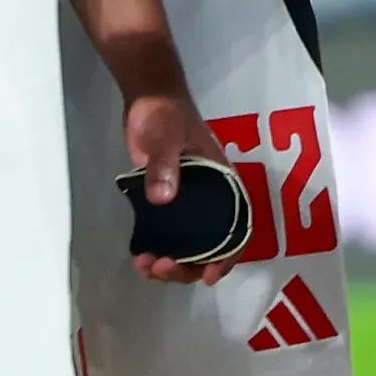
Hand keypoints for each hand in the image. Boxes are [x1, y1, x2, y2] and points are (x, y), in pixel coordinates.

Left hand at [123, 94, 242, 283]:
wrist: (147, 101)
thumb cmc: (166, 114)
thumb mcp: (167, 135)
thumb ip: (165, 164)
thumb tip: (163, 199)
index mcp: (222, 185)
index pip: (236, 228)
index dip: (227, 256)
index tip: (209, 275)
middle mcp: (209, 201)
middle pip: (209, 247)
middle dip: (188, 266)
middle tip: (161, 267)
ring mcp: (187, 205)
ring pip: (187, 247)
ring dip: (171, 265)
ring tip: (146, 266)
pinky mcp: (165, 204)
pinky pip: (166, 237)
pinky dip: (156, 252)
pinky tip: (139, 258)